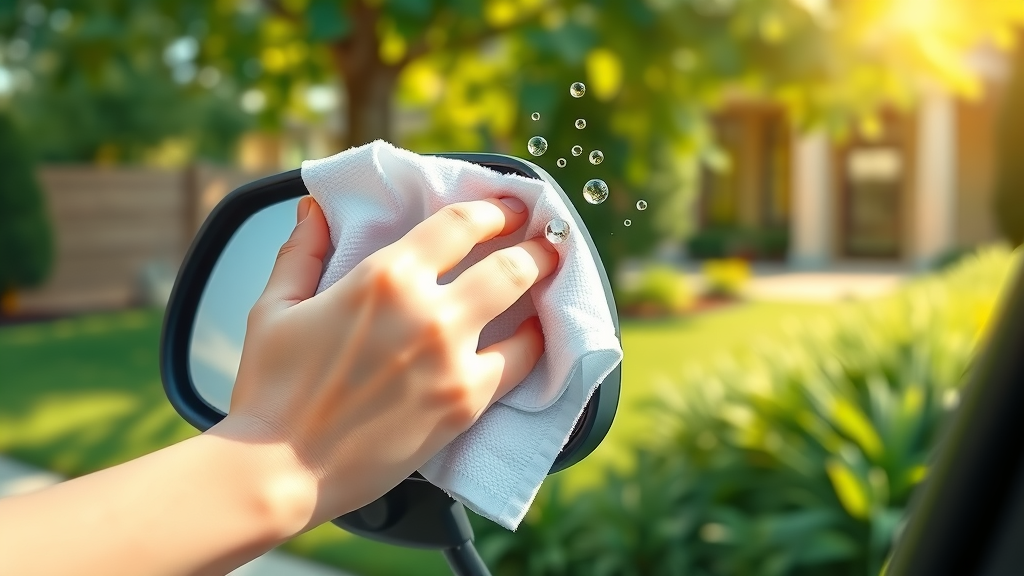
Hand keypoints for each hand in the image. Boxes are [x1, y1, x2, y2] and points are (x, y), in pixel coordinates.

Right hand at [212, 194, 557, 531]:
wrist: (280, 470)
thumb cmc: (271, 391)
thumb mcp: (275, 307)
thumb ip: (302, 252)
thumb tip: (314, 211)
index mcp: (385, 279)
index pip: (462, 225)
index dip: (494, 210)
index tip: (506, 209)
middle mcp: (429, 313)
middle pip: (512, 264)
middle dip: (538, 246)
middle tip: (548, 242)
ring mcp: (453, 362)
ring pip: (528, 313)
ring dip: (543, 293)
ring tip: (549, 286)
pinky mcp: (465, 406)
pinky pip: (522, 366)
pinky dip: (533, 346)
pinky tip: (533, 338)